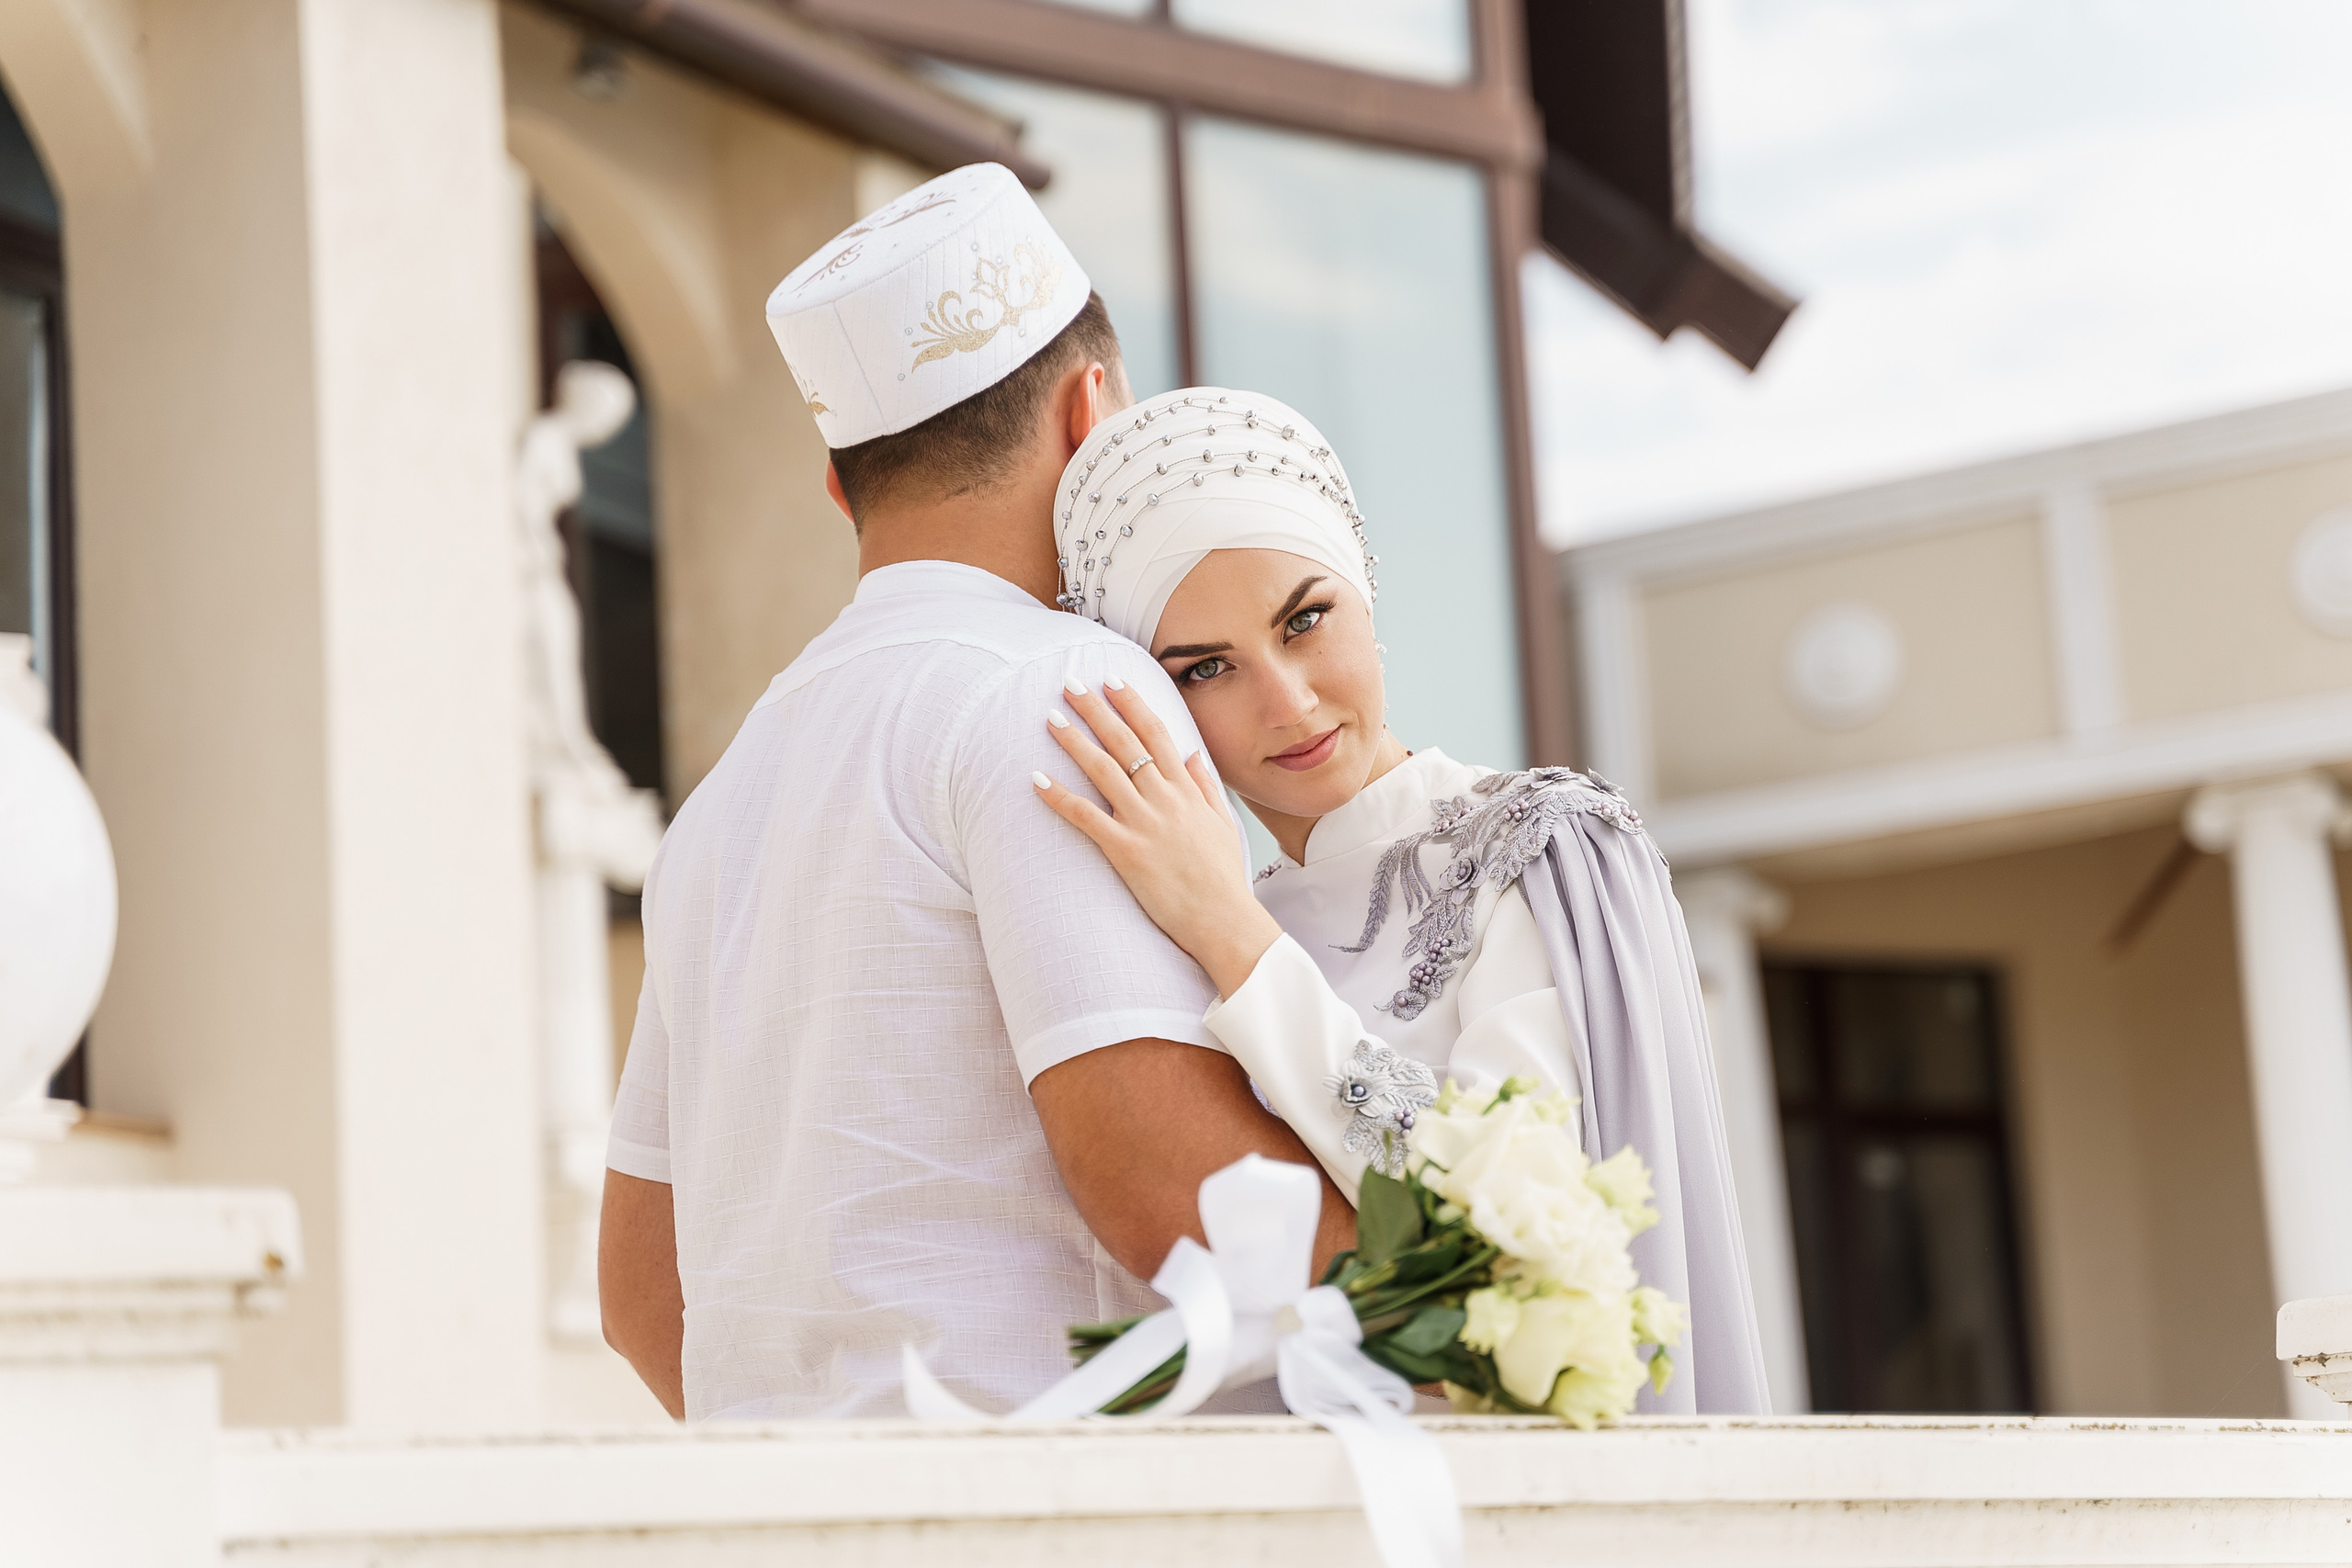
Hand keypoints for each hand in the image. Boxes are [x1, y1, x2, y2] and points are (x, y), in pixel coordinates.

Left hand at [1033, 677, 1282, 997]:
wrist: (1224, 919)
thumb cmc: (1223, 877)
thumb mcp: (1223, 824)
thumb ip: (1206, 787)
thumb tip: (1192, 756)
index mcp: (1188, 790)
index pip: (1156, 734)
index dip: (1132, 704)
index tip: (1113, 680)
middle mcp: (1165, 799)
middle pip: (1125, 742)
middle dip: (1096, 709)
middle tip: (1071, 683)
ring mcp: (1144, 823)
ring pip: (1103, 770)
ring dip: (1074, 741)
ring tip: (1050, 718)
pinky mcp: (1125, 850)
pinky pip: (1086, 817)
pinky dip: (1059, 797)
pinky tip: (1036, 780)